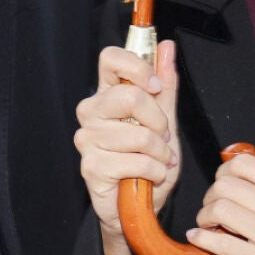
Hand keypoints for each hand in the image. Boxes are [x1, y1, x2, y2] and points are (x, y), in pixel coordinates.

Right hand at [73, 42, 180, 254]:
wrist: (139, 207)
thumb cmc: (149, 162)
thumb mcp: (165, 120)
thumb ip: (165, 85)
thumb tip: (166, 46)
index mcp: (107, 94)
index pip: (110, 59)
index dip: (136, 66)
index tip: (155, 86)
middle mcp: (91, 112)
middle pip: (128, 95)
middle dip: (158, 120)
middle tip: (164, 137)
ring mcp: (87, 139)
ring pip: (138, 134)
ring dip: (160, 152)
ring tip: (159, 161)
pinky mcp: (91, 166)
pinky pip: (135, 161)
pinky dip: (154, 171)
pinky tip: (151, 177)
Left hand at [187, 150, 254, 254]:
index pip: (243, 165)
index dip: (224, 171)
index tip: (223, 184)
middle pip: (225, 186)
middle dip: (210, 194)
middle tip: (211, 206)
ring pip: (220, 211)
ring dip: (204, 216)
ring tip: (207, 223)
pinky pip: (223, 245)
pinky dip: (203, 239)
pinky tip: (198, 238)